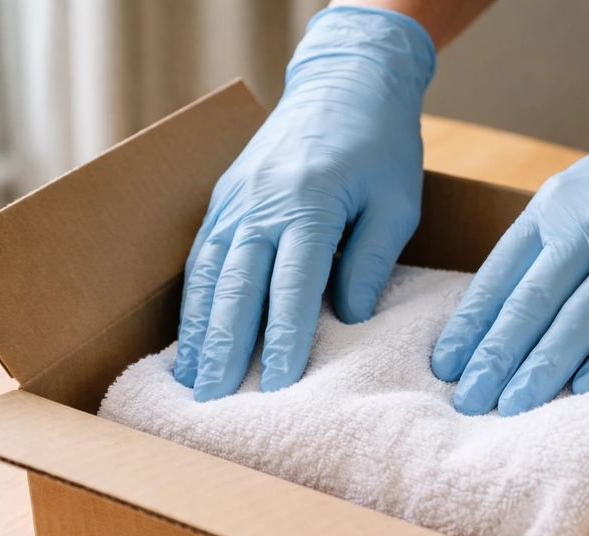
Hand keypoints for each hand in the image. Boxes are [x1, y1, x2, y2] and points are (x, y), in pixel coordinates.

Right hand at [174, 8, 434, 400]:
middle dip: (224, 349)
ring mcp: (234, 199)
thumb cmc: (381, 143)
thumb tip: (348, 318)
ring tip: (192, 380)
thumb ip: (370, 261)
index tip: (277, 387)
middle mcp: (260, 204)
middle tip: (214, 401)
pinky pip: (202, 255)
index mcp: (307, 204)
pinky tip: (192, 333)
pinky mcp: (224, 197)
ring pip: (209, 275)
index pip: (291, 288)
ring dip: (199, 330)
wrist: (345, 80)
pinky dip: (194, 298)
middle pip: (236, 288)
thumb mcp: (396, 201)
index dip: (283, 340)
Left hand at [431, 58, 588, 415]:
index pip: (498, 278)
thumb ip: (539, 247)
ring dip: (543, 367)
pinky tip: (584, 389)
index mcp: (551, 212)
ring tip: (512, 406)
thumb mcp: (574, 195)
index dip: (470, 326)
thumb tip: (494, 314)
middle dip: (495, 357)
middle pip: (531, 303)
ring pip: (580, 319)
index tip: (445, 367)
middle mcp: (587, 230)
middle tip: (469, 400)